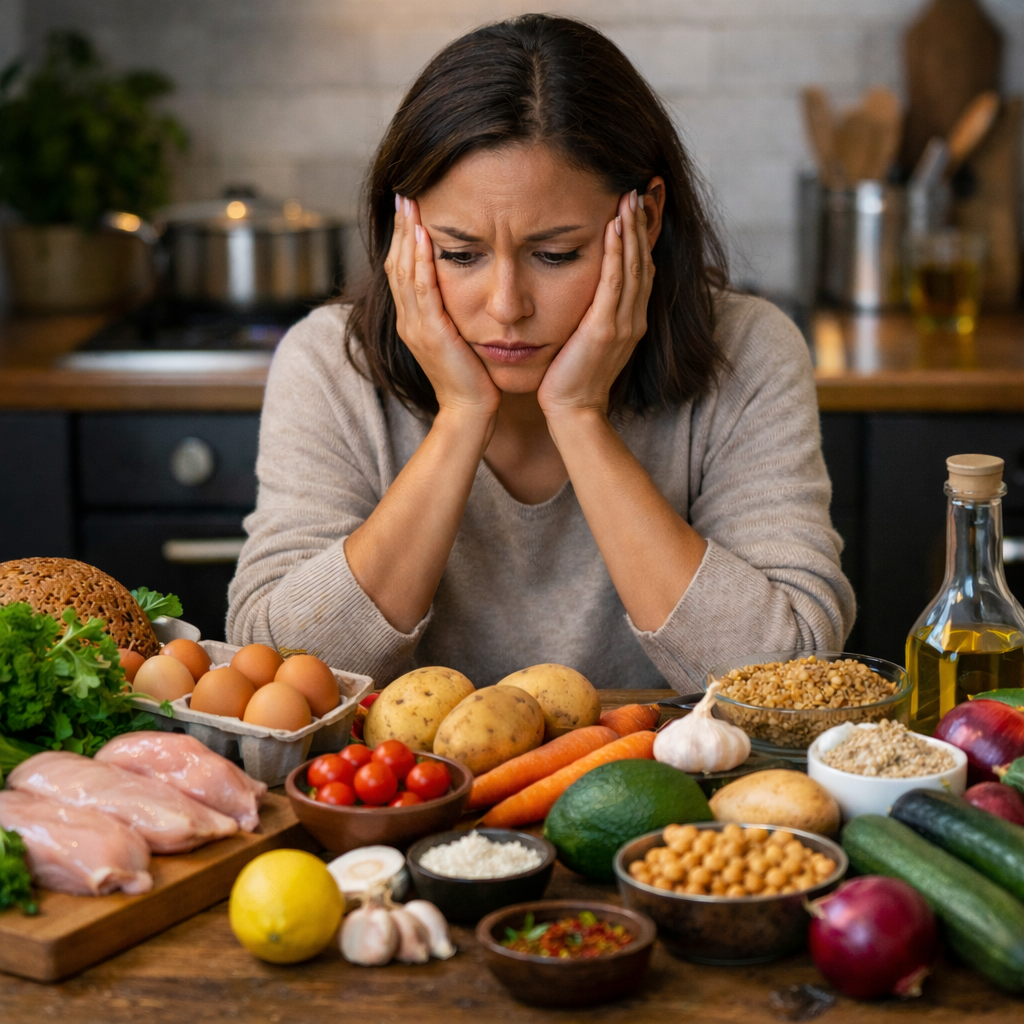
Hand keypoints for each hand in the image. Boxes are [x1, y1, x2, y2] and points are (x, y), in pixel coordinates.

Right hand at [384, 196, 500, 420]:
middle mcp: (408, 321)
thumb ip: (454, 313)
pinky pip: (423, 290)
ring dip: (408, 235)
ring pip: (405, 271)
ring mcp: (415, 327)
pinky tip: (426, 237)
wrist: (470, 411)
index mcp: (413, 320)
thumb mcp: (460, 337)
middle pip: (397, 263)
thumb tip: (464, 286)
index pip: (402, 269)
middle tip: (404, 192)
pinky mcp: (430, 334)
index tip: (409, 206)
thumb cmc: (473, 377)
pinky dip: (423, 261)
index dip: (404, 237)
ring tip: (410, 204)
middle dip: (401, 227)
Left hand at [536, 189, 654, 419]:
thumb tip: (584, 297)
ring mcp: (623, 324)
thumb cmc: (572, 380)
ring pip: (634, 267)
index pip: (642, 272)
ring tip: (629, 198)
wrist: (573, 412)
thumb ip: (593, 317)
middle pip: (644, 262)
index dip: (642, 239)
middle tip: (639, 189)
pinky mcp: (605, 329)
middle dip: (642, 225)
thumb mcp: (586, 342)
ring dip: (632, 230)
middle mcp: (633, 320)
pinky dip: (617, 253)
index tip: (637, 209)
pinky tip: (615, 228)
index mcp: (631, 322)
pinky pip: (615, 282)